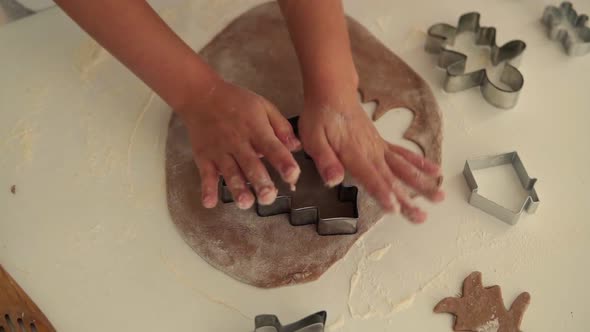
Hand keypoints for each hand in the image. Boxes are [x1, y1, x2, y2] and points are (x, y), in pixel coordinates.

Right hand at [178, 79, 301, 209]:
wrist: (201, 96)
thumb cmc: (236, 102)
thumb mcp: (263, 106)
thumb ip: (281, 127)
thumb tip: (297, 147)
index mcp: (256, 129)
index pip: (272, 147)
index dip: (283, 161)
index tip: (293, 174)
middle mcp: (238, 142)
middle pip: (251, 165)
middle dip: (260, 182)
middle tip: (269, 197)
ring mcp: (219, 151)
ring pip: (230, 173)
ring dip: (237, 189)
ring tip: (246, 203)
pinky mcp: (204, 157)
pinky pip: (205, 175)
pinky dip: (207, 189)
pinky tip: (209, 203)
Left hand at [299, 87, 443, 222]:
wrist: (332, 92)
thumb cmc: (321, 116)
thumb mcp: (313, 139)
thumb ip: (325, 161)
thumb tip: (333, 180)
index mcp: (353, 154)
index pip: (370, 177)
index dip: (382, 193)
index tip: (395, 208)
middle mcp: (371, 152)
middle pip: (391, 179)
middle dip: (407, 199)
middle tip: (421, 216)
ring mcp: (379, 148)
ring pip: (403, 168)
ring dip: (421, 184)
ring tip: (438, 197)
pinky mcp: (382, 144)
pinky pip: (404, 155)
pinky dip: (420, 163)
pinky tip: (435, 172)